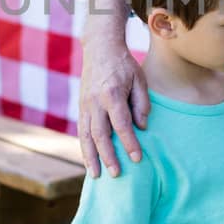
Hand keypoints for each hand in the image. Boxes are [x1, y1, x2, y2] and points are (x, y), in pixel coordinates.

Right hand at [78, 34, 149, 176]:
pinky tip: (90, 162)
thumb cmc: (124, 65)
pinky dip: (84, 148)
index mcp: (112, 93)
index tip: (137, 159)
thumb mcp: (140, 79)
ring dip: (91, 157)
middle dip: (108, 156)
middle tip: (117, 174)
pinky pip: (81, 131)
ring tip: (97, 176)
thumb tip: (142, 128)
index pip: (121, 124)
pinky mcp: (81, 107)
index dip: (129, 143)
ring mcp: (84, 105)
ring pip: (85, 136)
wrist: (100, 48)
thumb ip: (142, 104)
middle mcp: (95, 101)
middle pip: (100, 134)